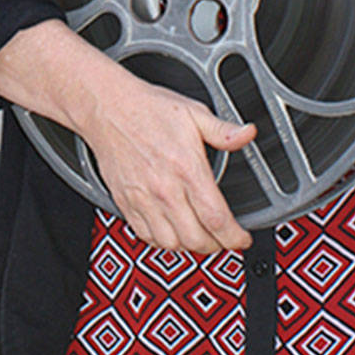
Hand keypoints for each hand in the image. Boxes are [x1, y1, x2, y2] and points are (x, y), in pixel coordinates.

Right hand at [85, 68, 255, 254]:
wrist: (107, 108)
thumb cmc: (148, 110)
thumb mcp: (193, 113)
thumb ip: (223, 130)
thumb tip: (247, 134)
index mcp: (187, 168)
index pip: (216, 218)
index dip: (234, 237)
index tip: (242, 238)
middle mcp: (165, 189)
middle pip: (196, 239)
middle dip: (216, 246)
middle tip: (224, 239)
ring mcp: (143, 199)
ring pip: (171, 244)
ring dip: (189, 246)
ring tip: (200, 236)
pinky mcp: (126, 203)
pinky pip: (146, 237)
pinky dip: (163, 242)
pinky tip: (172, 232)